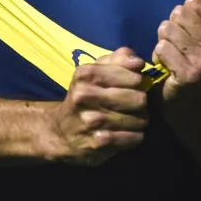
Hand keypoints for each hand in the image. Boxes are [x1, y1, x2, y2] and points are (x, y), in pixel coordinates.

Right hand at [47, 47, 149, 165]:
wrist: (61, 131)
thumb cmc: (85, 96)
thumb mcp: (96, 70)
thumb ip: (119, 58)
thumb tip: (139, 62)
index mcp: (86, 74)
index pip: (134, 76)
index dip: (138, 82)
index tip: (132, 86)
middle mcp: (86, 95)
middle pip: (140, 98)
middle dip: (140, 102)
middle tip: (132, 105)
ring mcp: (92, 120)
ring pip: (140, 119)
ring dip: (139, 120)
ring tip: (128, 119)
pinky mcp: (99, 142)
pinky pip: (135, 137)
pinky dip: (135, 136)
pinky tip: (125, 133)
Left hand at [151, 0, 200, 104]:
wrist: (189, 98)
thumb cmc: (195, 56)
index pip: (194, 0)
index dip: (186, 12)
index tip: (191, 29)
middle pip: (179, 13)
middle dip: (174, 26)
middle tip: (180, 43)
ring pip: (168, 28)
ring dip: (165, 41)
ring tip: (174, 54)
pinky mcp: (189, 74)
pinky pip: (162, 47)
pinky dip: (160, 55)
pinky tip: (168, 66)